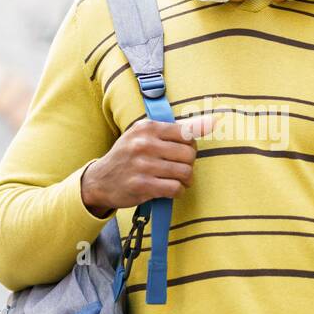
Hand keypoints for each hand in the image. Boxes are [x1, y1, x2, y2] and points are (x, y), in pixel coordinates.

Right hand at [81, 113, 216, 215]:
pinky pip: (175, 188)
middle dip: (189, 164)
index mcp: (147, 127)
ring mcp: (142, 165)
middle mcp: (144, 144)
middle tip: (180, 168)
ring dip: (186, 180)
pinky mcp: (142, 186)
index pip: (186, 133)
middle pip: (189, 154)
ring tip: (178, 180)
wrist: (99, 180)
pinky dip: (178, 191)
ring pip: (185, 172)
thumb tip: (213, 121)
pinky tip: (170, 190)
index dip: (190, 145)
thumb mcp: (146, 135)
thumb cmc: (129, 155)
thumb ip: (179, 128)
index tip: (182, 151)